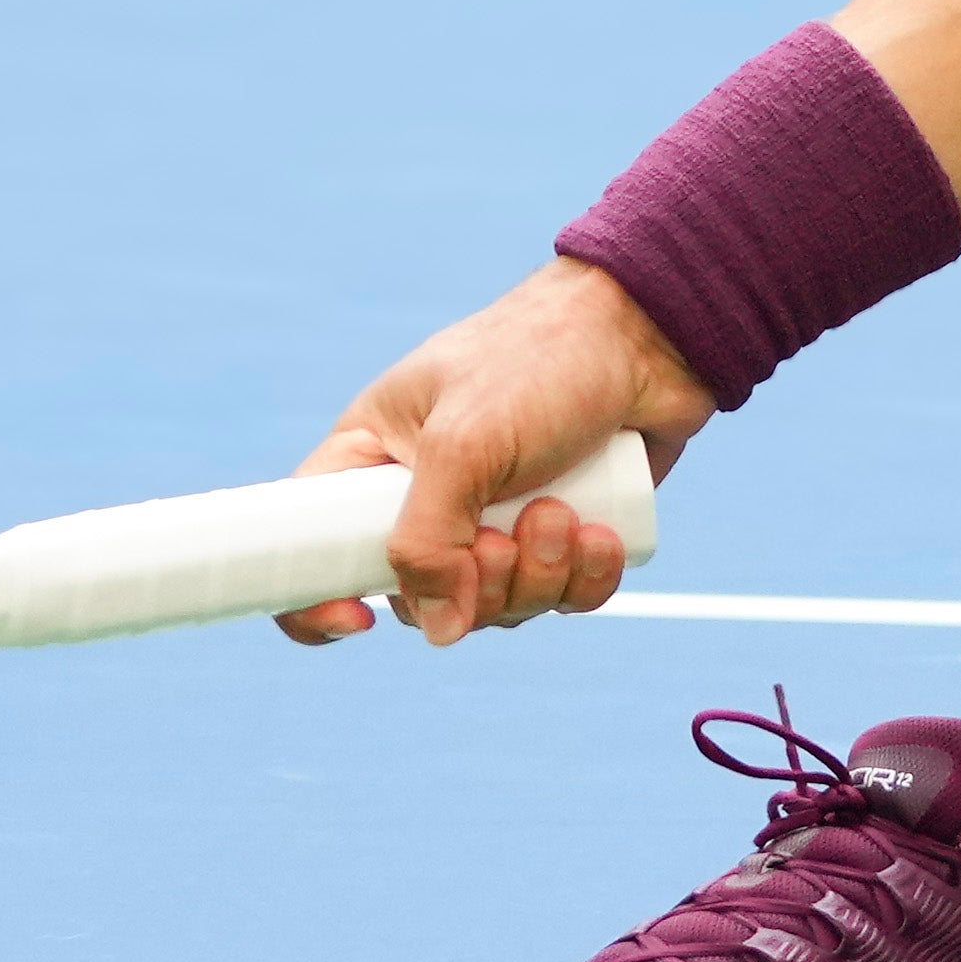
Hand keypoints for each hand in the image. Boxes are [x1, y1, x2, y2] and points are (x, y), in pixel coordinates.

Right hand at [275, 256, 718, 644]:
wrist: (652, 332)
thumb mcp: (465, 440)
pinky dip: (584, 580)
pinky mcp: (563, 532)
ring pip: (497, 607)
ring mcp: (497, 518)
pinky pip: (561, 598)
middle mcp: (429, 496)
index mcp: (374, 460)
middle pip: (419, 599)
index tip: (358, 617)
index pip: (309, 547)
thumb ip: (430, 539)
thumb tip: (438, 630)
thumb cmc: (540, 360)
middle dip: (475, 584)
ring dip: (537, 576)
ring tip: (564, 511)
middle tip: (508, 533)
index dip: (315, 598)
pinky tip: (603, 533)